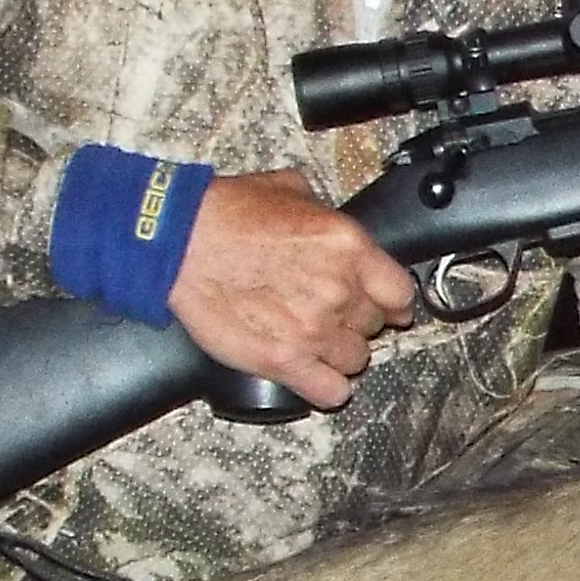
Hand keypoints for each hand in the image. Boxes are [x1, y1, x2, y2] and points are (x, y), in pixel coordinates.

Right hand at [168, 170, 415, 406]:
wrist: (179, 241)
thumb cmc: (225, 213)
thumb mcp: (289, 189)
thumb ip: (324, 211)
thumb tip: (329, 219)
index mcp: (349, 246)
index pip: (400, 291)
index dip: (393, 301)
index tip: (388, 307)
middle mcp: (339, 291)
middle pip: (375, 325)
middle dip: (356, 321)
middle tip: (330, 314)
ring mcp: (313, 330)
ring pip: (357, 360)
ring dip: (340, 353)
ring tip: (316, 341)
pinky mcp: (283, 361)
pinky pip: (330, 391)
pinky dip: (326, 387)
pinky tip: (314, 375)